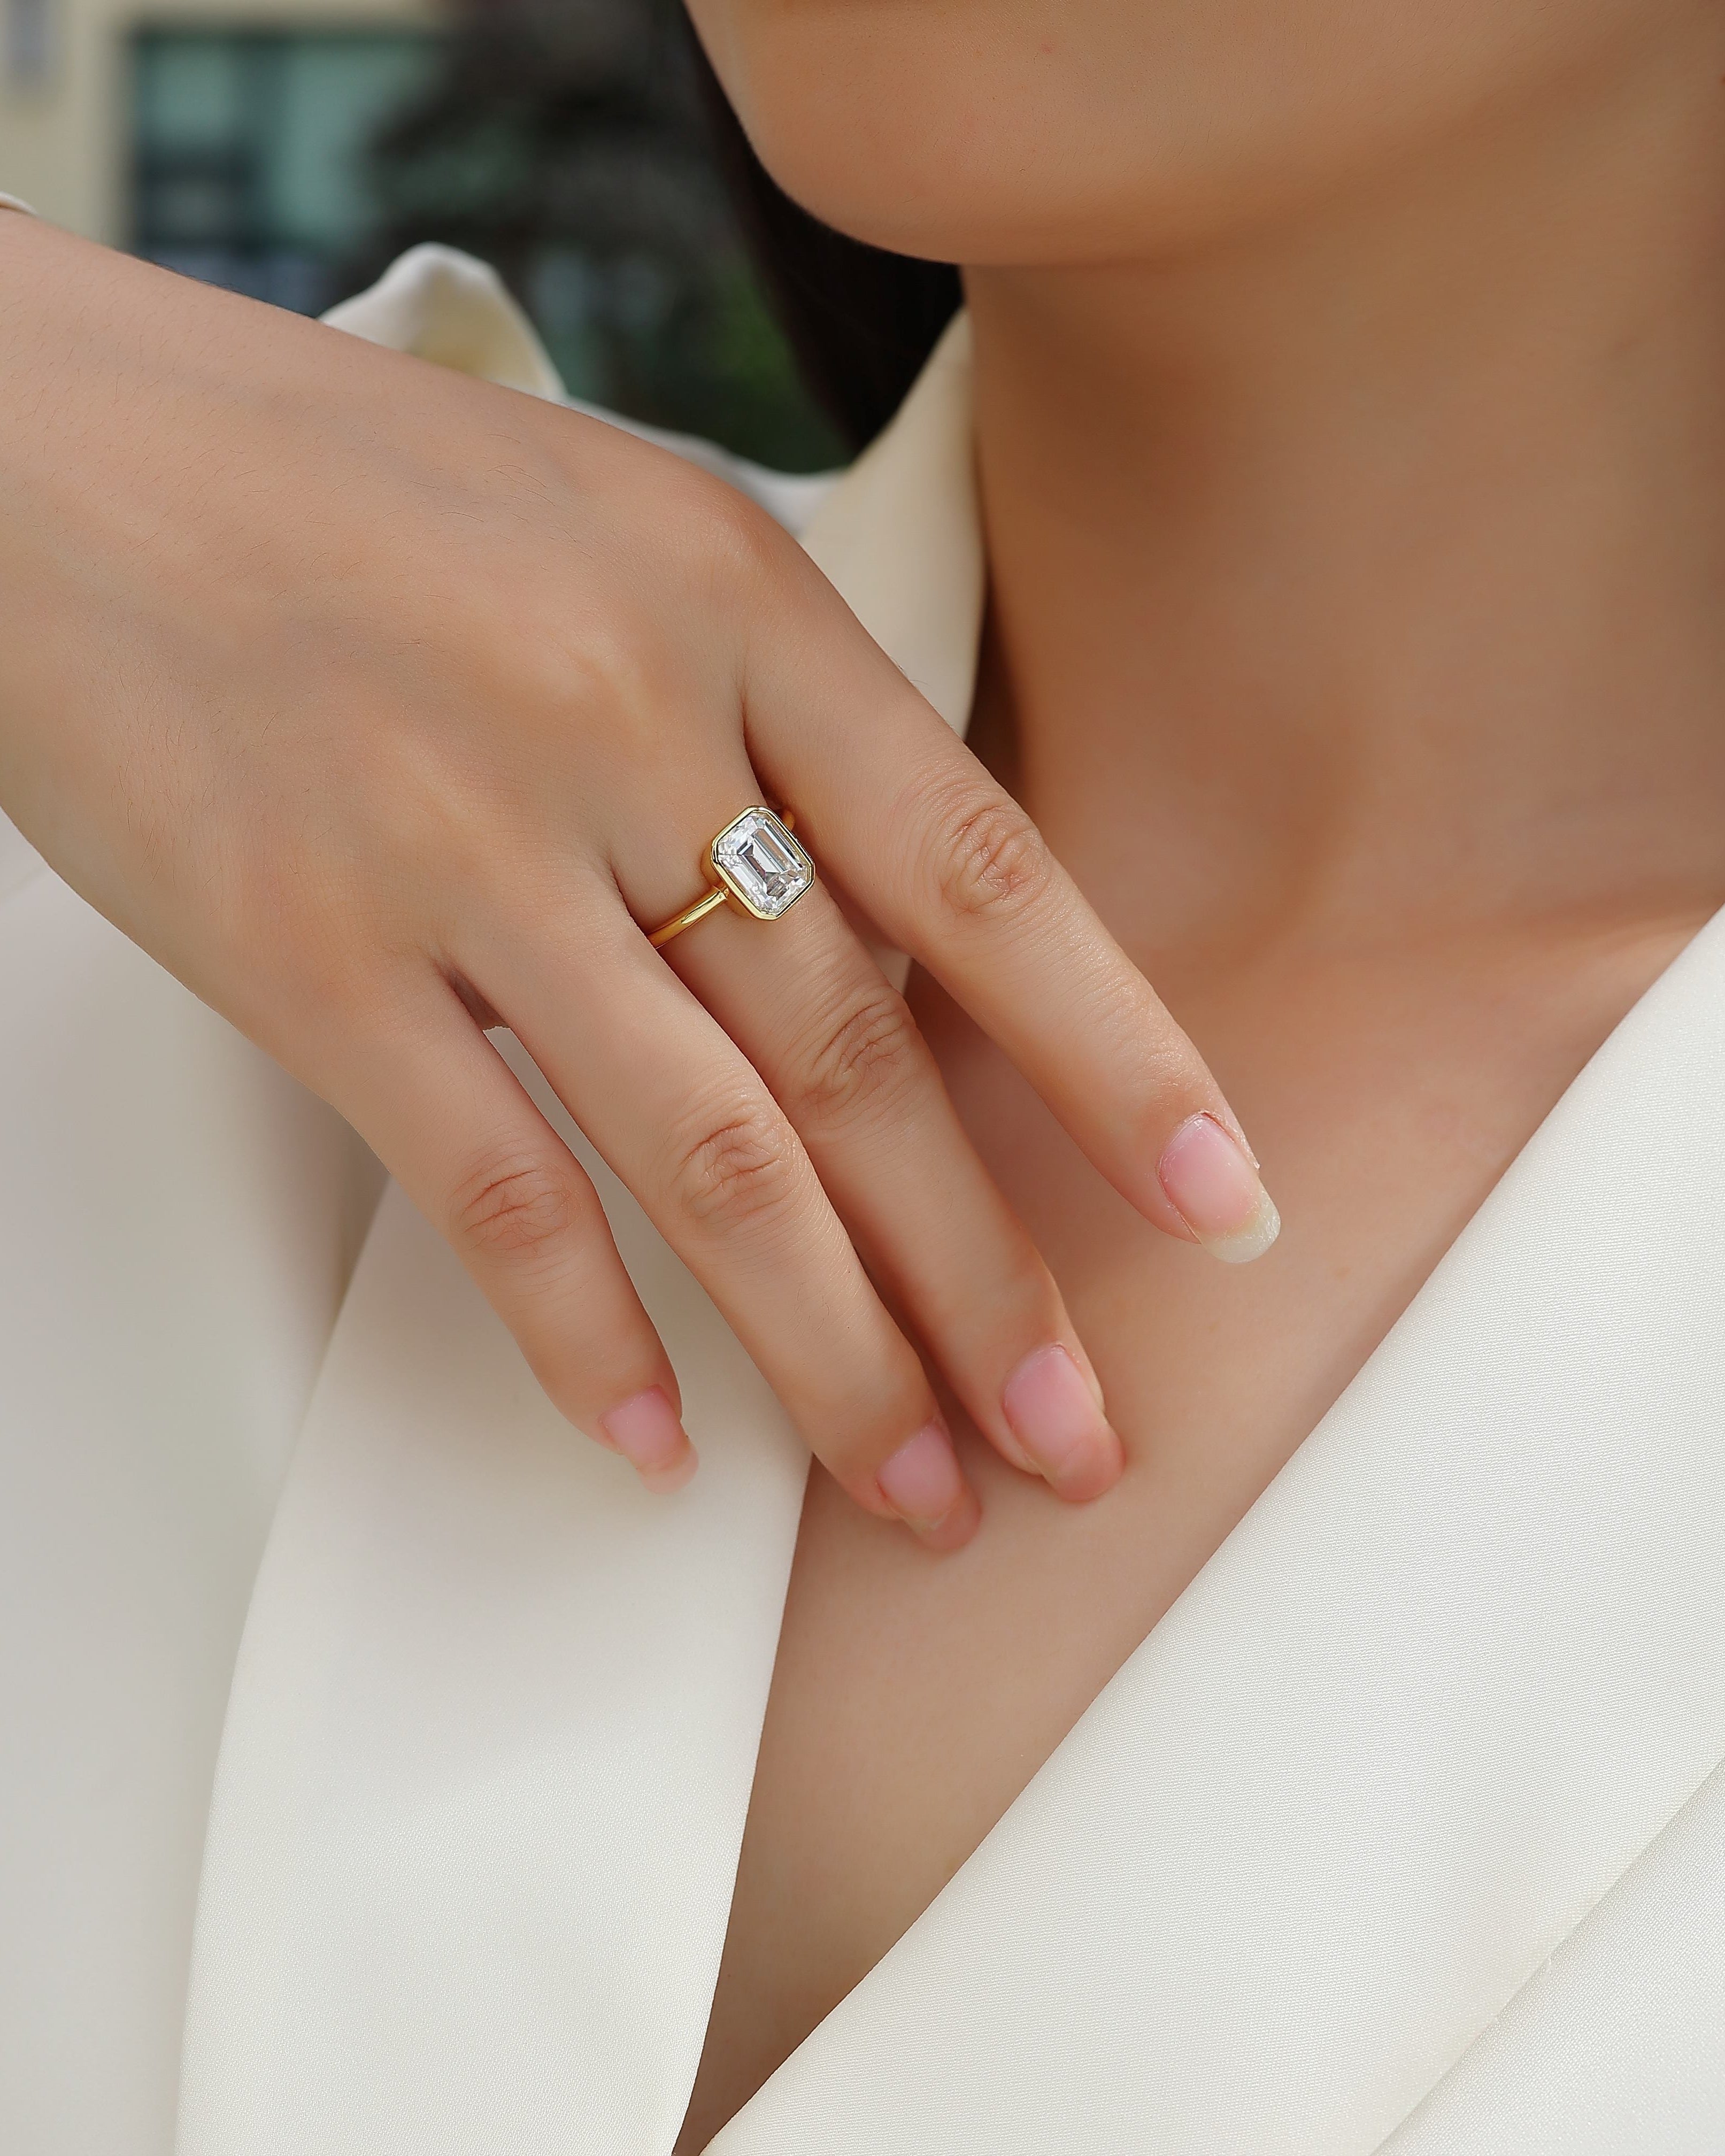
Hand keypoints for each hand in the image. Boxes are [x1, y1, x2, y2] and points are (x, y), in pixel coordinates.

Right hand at [0, 216, 1276, 1547]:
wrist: (58, 451)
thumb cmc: (357, 496)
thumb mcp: (620, 537)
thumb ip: (770, 723)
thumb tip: (907, 945)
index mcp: (733, 607)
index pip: (983, 871)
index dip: (1120, 1055)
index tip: (1220, 1201)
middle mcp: (623, 727)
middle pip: (859, 1058)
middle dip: (984, 1276)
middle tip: (1076, 1437)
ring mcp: (465, 849)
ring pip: (706, 1156)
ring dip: (827, 1350)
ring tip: (915, 1485)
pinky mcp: (308, 956)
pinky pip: (488, 1190)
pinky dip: (583, 1335)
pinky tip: (657, 1446)